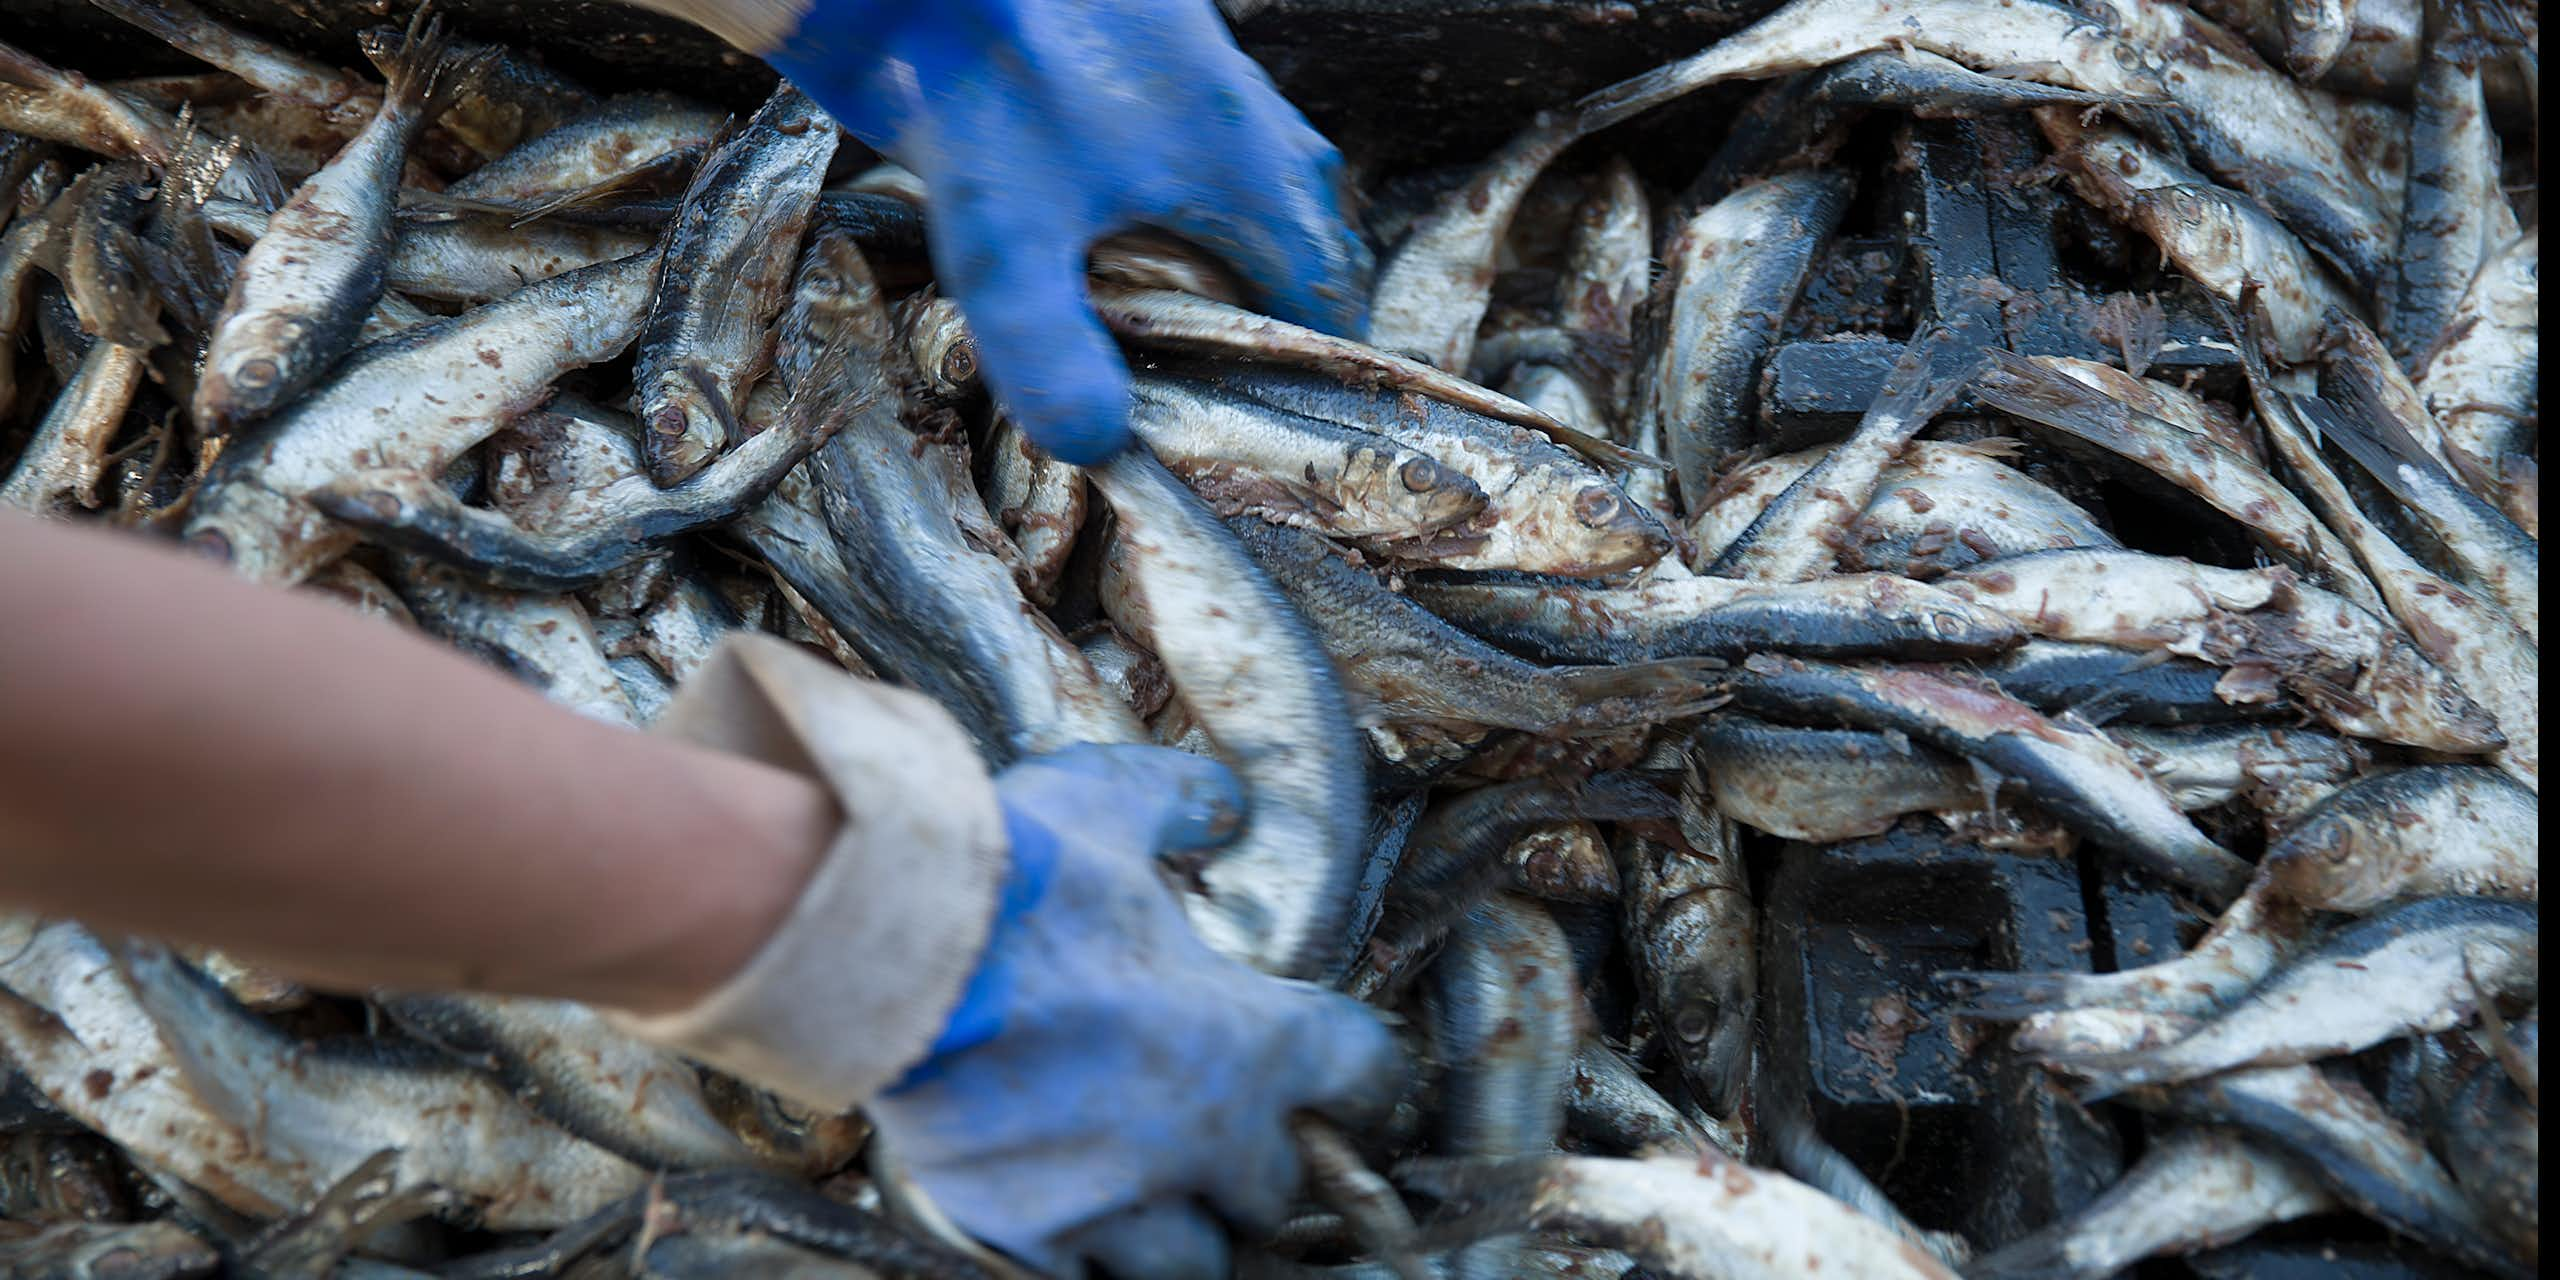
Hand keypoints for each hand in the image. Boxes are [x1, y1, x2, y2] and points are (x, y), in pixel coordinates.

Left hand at [765, 0, 1370, 463]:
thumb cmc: (970, 80)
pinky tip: (1105, 217)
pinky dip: (1170, 188)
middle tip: (1218, 374)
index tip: (1277, 416)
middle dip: (1266, 308)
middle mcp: (1241, 108)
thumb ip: (1051, 354)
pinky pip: (1187, 130)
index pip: (1327, 288)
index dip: (1312, 364)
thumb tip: (1096, 440)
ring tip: (1166, 311)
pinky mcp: (1137, 37)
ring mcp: (1195, 63)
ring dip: (1220, 245)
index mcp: (1245, 163)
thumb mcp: (1005, 245)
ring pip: (1243, 175)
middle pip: (1296, 231)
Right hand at [866, 744, 1402, 1277]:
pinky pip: (1087, 1274)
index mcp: (1253, 1037)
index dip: (1361, 1071)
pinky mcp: (1030, 1230)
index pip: (1362, 1075)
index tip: (1347, 1072)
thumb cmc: (1015, 875)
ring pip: (1191, 1259)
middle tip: (1224, 1134)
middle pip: (1275, 1191)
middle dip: (1254, 1165)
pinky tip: (1071, 1215)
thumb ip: (1181, 805)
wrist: (892, 948)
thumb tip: (1222, 805)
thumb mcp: (1111, 800)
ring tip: (1153, 1194)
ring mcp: (1117, 1194)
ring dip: (1181, 1226)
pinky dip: (1087, 1251)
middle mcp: (1202, 1134)